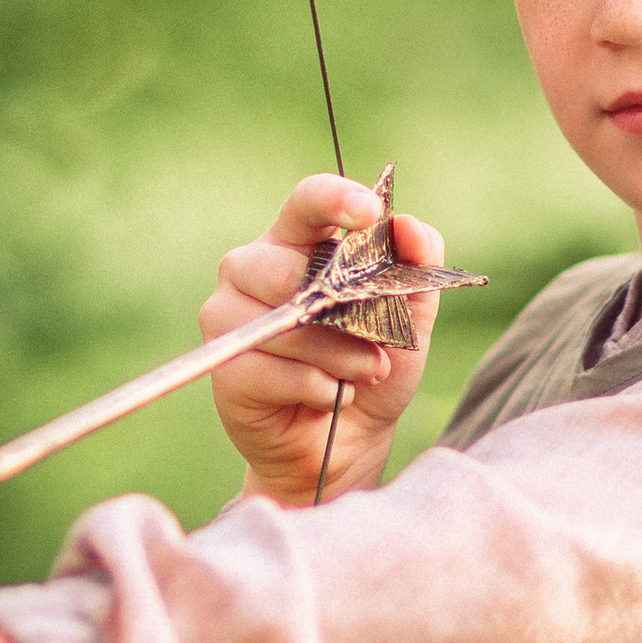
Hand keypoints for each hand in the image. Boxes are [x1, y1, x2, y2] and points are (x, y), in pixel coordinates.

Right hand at [205, 174, 444, 503]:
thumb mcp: (410, 316)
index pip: (308, 200)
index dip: (336, 199)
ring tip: (361, 375)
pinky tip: (329, 395)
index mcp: (297, 240)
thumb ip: (417, 265)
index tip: (368, 212)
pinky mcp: (224, 364)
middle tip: (380, 344)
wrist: (347, 442)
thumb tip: (408, 227)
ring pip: (287, 324)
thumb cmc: (372, 365)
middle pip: (290, 269)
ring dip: (340, 357)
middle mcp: (251, 267)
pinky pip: (274, 371)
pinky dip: (317, 387)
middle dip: (348, 314)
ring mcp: (228, 315)